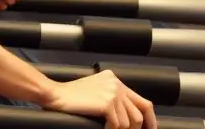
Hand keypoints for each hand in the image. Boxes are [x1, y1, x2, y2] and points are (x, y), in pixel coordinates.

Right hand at [41, 70, 156, 128]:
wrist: (55, 95)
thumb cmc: (70, 97)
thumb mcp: (95, 92)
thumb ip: (111, 98)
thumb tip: (127, 118)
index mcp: (115, 80)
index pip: (142, 101)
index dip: (149, 119)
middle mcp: (116, 84)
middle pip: (139, 112)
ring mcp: (112, 92)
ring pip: (129, 121)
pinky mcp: (106, 102)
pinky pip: (118, 124)